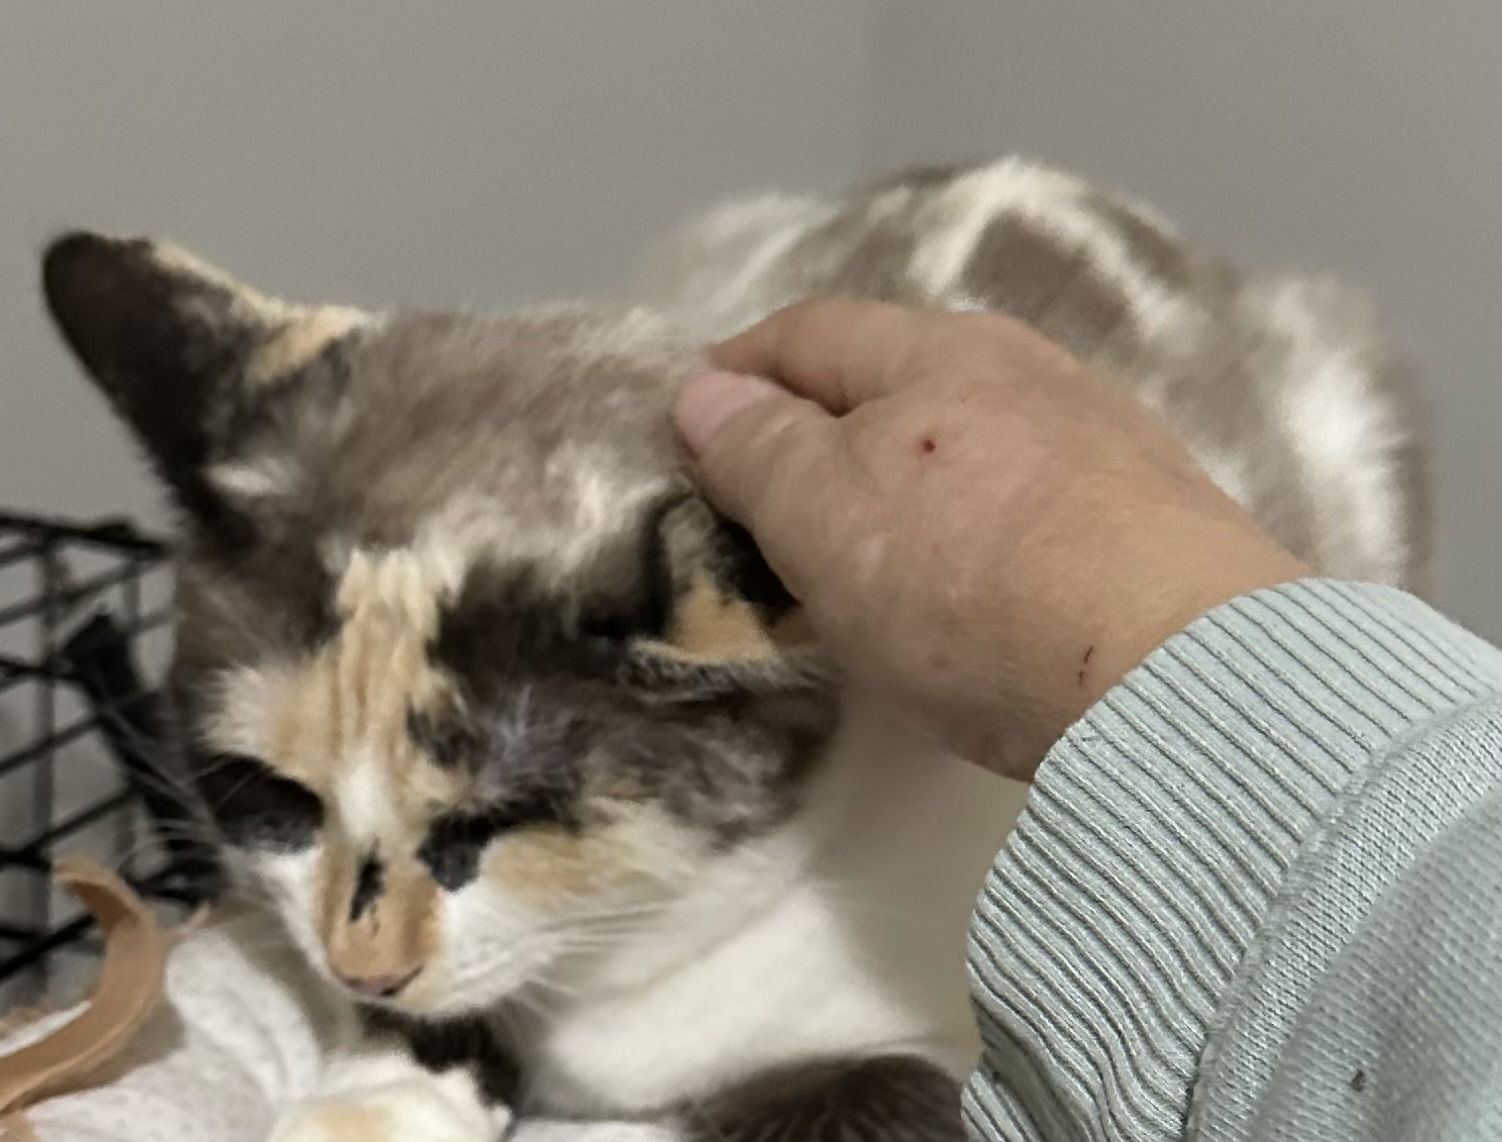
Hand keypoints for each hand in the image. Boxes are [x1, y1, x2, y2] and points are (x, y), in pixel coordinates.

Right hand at [674, 300, 1305, 778]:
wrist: (1180, 673)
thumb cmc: (969, 583)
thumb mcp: (825, 517)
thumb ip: (758, 448)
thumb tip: (705, 390)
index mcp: (933, 352)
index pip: (810, 333)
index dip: (740, 369)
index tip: (694, 412)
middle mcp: (1027, 369)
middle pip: (901, 371)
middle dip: (831, 413)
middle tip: (780, 479)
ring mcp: (1104, 436)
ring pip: (975, 429)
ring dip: (911, 463)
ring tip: (877, 526)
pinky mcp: (1158, 511)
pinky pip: (1034, 489)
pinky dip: (981, 511)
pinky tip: (985, 562)